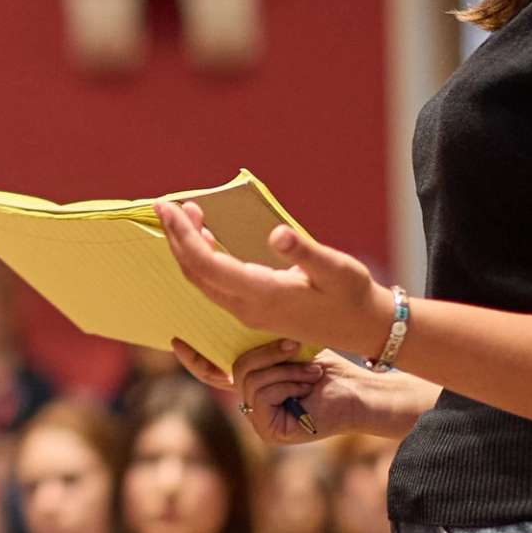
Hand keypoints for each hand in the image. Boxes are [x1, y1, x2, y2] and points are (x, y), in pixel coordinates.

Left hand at [160, 203, 394, 366]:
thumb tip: (278, 234)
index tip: (169, 207)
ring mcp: (248, 312)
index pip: (207, 264)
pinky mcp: (254, 311)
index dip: (184, 235)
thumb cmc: (352, 295)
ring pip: (203, 280)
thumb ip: (305, 253)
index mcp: (263, 295)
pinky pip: (216, 285)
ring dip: (189, 248)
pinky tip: (206, 239)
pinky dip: (203, 259)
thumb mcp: (336, 269)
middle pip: (196, 272)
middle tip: (167, 205)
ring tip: (187, 214)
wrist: (364, 327)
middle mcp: (248, 308)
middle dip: (177, 237)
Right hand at [177, 341, 438, 448]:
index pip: (214, 374)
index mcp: (255, 384)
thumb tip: (240, 312)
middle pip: (234, 368)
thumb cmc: (333, 368)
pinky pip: (261, 393)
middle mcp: (253, 404)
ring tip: (311, 371)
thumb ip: (262, 344)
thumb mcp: (290, 346)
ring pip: (249, 378)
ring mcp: (260, 421)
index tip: (176, 340)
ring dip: (285, 367)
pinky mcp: (270, 431)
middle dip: (266, 352)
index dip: (195, 359)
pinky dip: (287, 382)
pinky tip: (308, 386)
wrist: (362, 392)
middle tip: (293, 346)